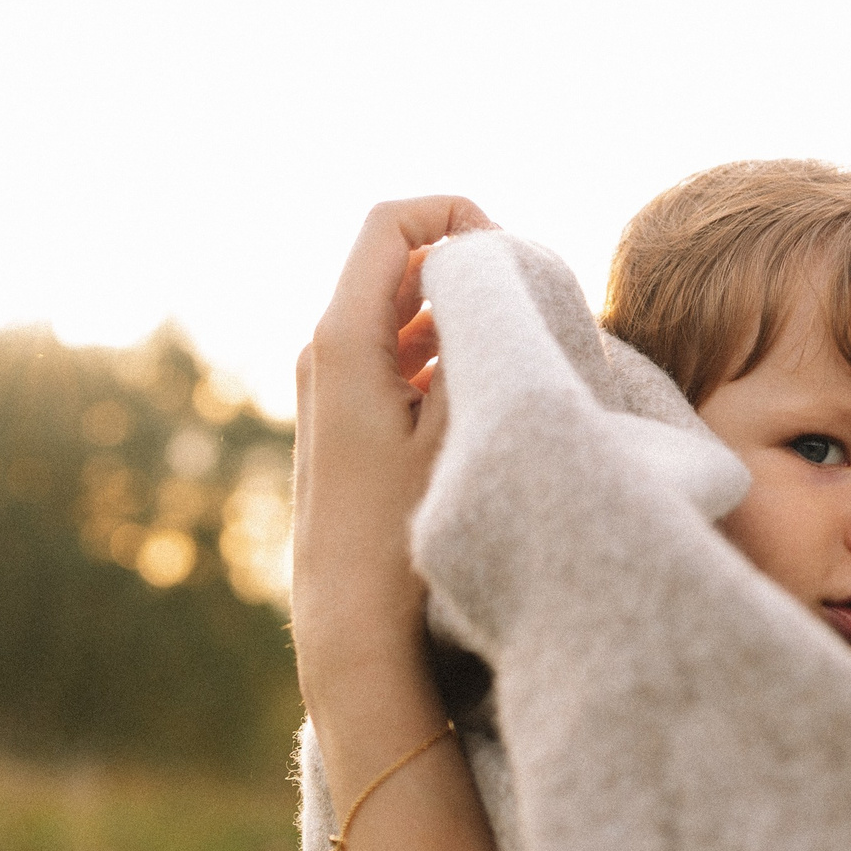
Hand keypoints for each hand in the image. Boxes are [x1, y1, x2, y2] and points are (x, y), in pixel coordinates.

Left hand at [289, 197, 514, 850]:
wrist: (354, 635)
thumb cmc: (409, 535)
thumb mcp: (462, 422)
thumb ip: (474, 332)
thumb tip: (488, 263)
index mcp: (340, 338)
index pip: (393, 219)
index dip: (458, 214)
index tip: (511, 259)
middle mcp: (322, 353)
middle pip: (401, 260)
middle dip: (469, 266)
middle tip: (528, 312)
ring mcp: (330, 390)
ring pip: (403, 313)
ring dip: (460, 316)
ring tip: (516, 360)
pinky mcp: (347, 426)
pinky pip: (398, 357)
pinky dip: (442, 356)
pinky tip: (486, 401)